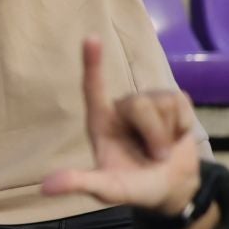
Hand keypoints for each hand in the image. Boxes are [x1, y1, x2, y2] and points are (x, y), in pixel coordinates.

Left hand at [42, 37, 204, 223]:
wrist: (171, 190)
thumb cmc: (134, 186)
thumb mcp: (106, 189)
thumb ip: (79, 184)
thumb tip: (45, 187)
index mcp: (101, 122)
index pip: (93, 88)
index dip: (92, 63)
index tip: (91, 38)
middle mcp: (122, 107)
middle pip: (139, 105)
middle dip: (154, 135)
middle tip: (154, 157)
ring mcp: (149, 102)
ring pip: (163, 104)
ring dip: (168, 135)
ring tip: (162, 149)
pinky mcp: (174, 101)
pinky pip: (182, 104)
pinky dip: (183, 127)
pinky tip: (177, 137)